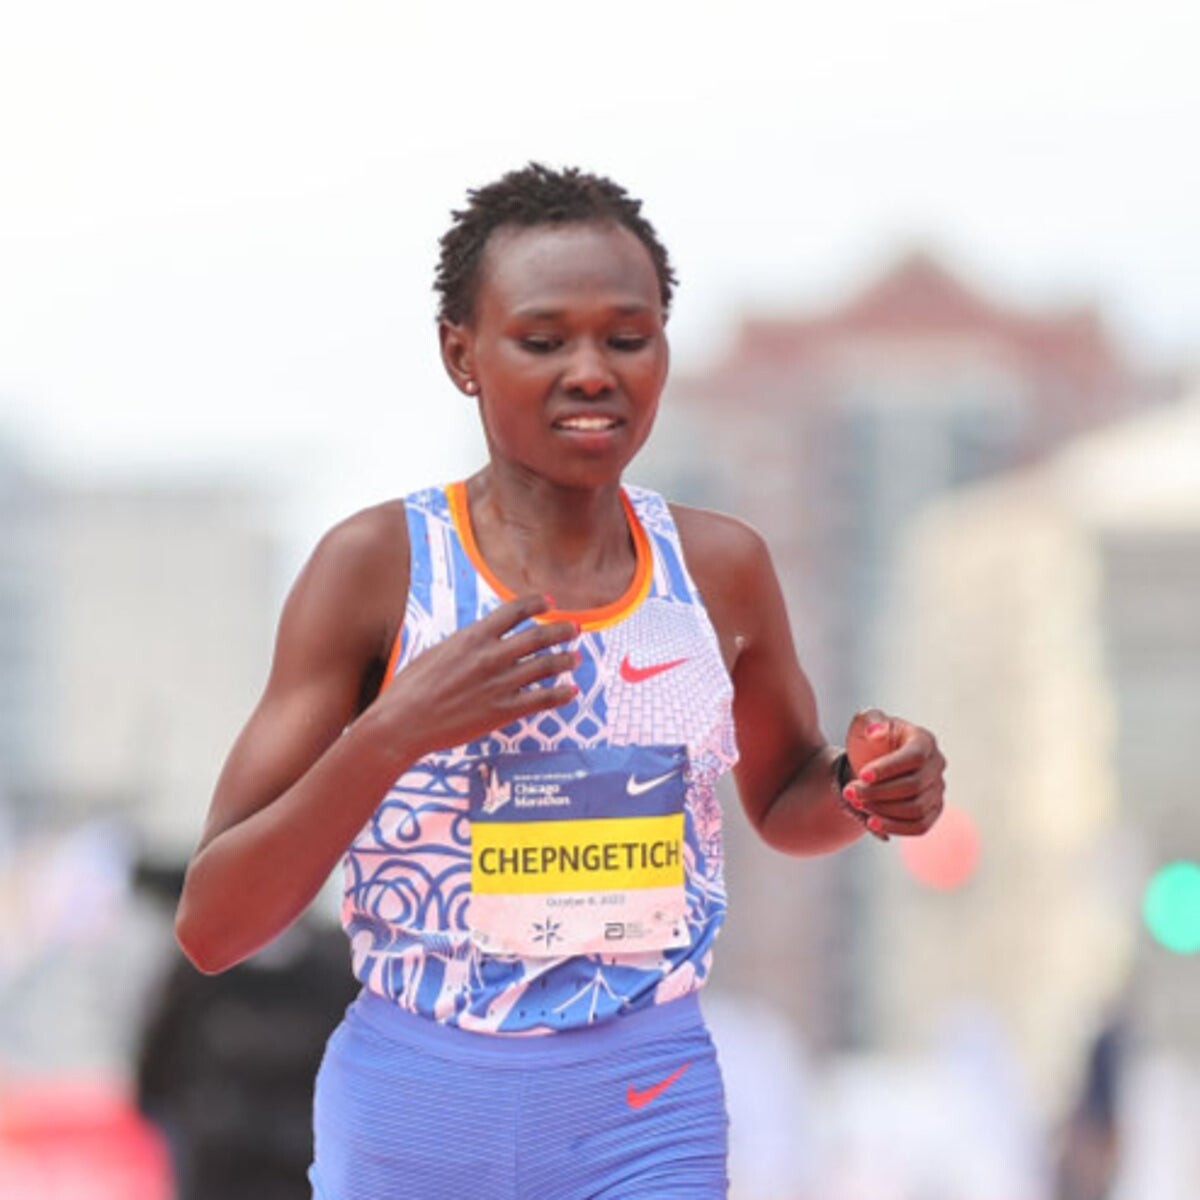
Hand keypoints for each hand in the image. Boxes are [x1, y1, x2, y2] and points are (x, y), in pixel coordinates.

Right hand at [375, 593, 579, 758]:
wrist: (403, 723)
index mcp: (472, 636)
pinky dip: (561, 694)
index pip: (514, 610)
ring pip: (546, 666)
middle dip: (561, 630)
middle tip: (575, 628)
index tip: (550, 602)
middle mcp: (490, 656)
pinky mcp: (502, 711)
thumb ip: (466, 644)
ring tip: (576, 657)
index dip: (536, 603)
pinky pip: (541, 699)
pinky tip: (572, 691)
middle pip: (538, 636)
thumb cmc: (412, 687)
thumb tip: (481, 637)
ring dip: (565, 660)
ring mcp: (499, 684)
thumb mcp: (437, 652)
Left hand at [842, 708, 944, 838]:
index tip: (862, 775)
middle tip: (850, 792)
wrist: (871, 764)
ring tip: (857, 803)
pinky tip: (872, 823)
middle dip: (878, 792)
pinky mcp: (932, 810)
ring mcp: (938, 789)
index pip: (914, 757)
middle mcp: (937, 764)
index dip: (888, 768)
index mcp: (924, 740)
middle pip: (914, 786)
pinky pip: (919, 826)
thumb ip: (869, 721)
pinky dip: (895, 827)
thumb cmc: (869, 740)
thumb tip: (876, 731)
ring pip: (916, 809)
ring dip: (883, 810)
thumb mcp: (864, 723)